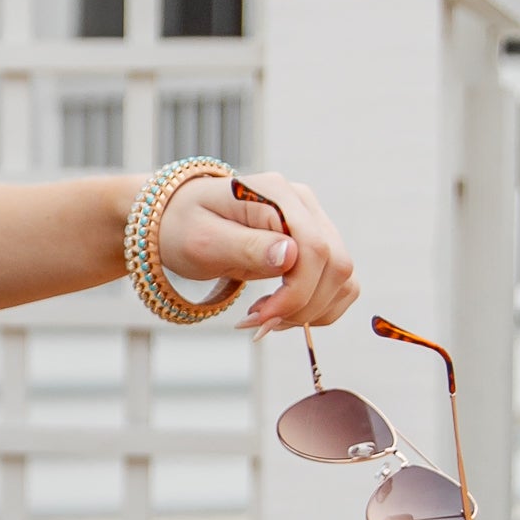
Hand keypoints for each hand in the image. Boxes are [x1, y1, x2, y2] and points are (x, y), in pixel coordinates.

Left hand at [153, 169, 357, 336]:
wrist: (176, 220)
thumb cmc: (184, 227)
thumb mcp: (203, 240)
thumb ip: (248, 247)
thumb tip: (292, 256)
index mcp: (276, 195)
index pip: (314, 249)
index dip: (296, 293)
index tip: (262, 320)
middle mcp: (303, 204)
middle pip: (336, 266)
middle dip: (302, 306)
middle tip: (257, 325)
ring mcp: (313, 223)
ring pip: (343, 278)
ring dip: (311, 310)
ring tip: (265, 319)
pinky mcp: (314, 245)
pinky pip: (337, 284)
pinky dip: (315, 307)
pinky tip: (279, 312)